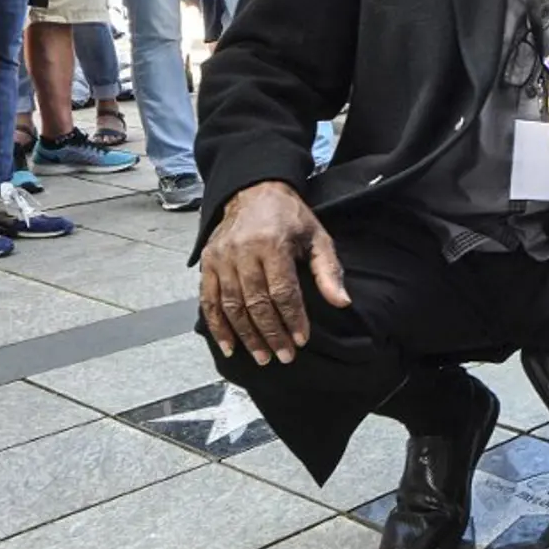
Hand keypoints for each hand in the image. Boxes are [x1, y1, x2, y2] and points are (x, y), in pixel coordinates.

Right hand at [198, 180, 350, 364]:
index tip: (302, 340)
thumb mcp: (317, 237)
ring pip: (232, 306)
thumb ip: (328, 270)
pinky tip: (229, 347)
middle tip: (284, 357)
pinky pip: (209, 300)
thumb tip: (341, 302)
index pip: (283, 291)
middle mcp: (242, 252)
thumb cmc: (290, 218)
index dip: (293, 319)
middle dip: (271, 334)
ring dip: (247, 336)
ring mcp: (221, 258)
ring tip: (262, 357)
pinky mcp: (207, 263)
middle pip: (256, 303)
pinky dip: (218, 326)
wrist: (253, 191)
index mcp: (272, 243)